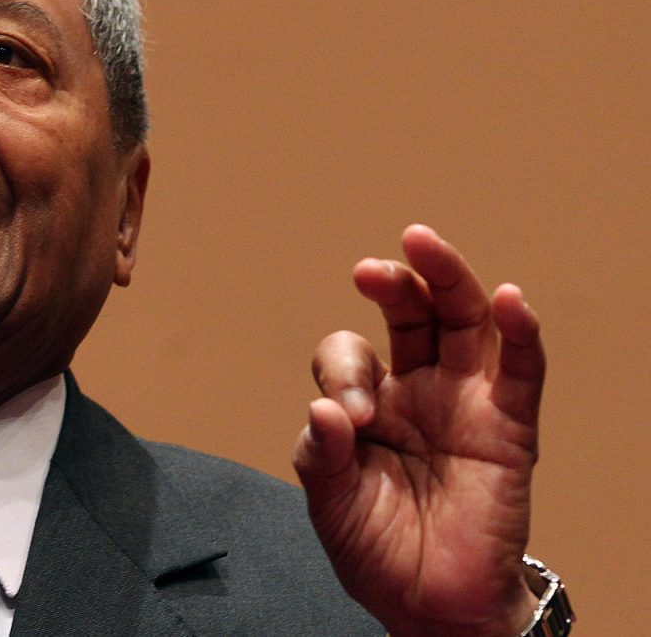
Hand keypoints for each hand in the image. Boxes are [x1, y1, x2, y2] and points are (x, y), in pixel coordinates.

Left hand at [292, 225, 544, 636]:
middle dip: (393, 284)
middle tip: (369, 269)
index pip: (349, 355)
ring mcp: (465, 403)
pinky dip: (520, 331)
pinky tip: (508, 299)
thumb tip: (328, 411)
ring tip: (424, 243)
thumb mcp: (330, 502)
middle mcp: (417, 390)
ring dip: (448, 278)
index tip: (347, 416)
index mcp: (368, 402)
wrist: (431, 607)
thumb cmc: (378, 550)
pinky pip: (521, 371)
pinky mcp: (509, 428)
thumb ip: (322, 455)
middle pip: (412, 315)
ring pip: (465, 322)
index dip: (343, 372)